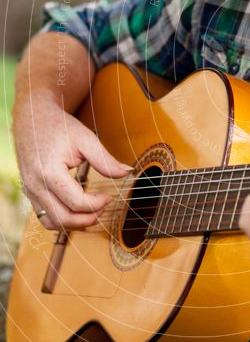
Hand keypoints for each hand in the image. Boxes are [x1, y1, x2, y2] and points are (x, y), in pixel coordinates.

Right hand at [15, 97, 130, 230]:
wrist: (34, 118)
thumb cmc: (59, 127)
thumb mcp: (86, 139)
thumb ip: (105, 160)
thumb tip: (127, 173)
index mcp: (49, 173)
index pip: (77, 203)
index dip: (98, 204)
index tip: (110, 196)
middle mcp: (36, 186)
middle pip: (64, 218)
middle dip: (88, 218)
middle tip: (104, 207)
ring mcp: (30, 191)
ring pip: (52, 223)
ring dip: (75, 223)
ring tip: (92, 211)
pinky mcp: (29, 193)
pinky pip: (44, 217)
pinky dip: (62, 220)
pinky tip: (77, 210)